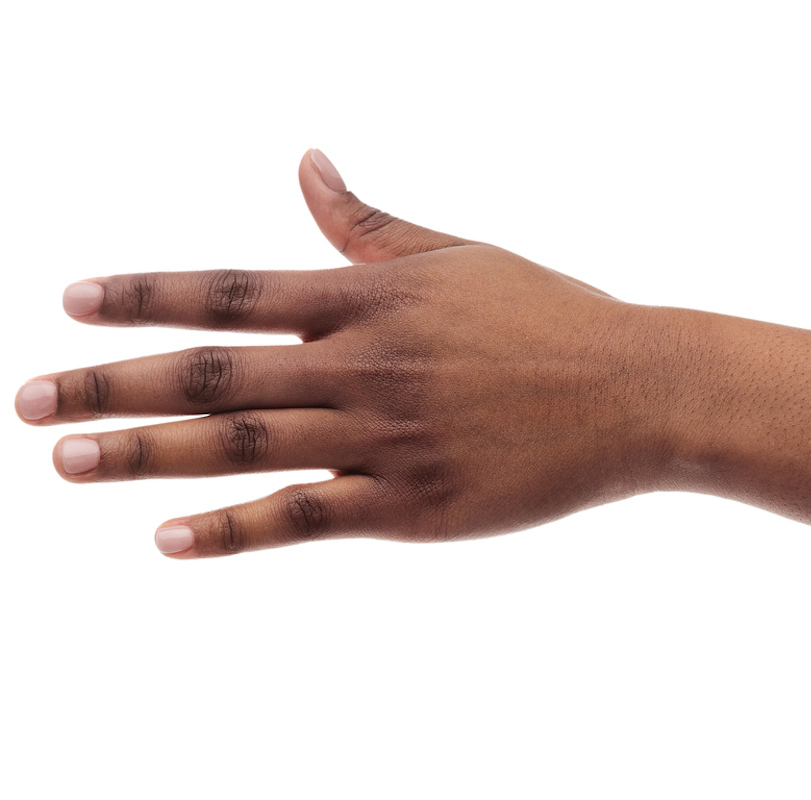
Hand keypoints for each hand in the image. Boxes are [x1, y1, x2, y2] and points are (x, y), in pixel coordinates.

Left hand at [15, 150, 678, 556]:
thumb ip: (367, 223)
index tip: (72, 303)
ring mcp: (386, 439)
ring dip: (145, 453)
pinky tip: (169, 537)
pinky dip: (235, 529)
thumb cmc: (549, 316)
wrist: (635, 391)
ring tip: (66, 458)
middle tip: (27, 400)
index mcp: (372, 298)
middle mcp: (365, 365)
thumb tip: (305, 162)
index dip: (147, 297)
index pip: (233, 291)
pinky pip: (306, 518)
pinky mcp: (413, 505)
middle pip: (215, 375)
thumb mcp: (456, 254)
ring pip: (243, 448)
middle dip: (112, 384)